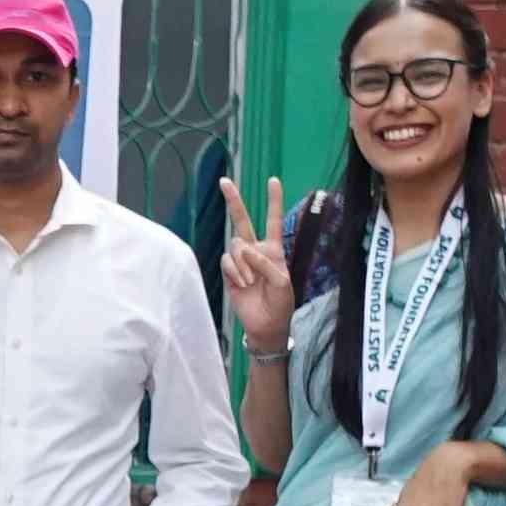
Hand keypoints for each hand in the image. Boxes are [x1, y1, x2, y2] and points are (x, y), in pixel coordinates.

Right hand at [215, 172, 294, 351]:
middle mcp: (255, 251)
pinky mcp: (229, 273)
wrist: (265, 325)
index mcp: (273, 249)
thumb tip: (245, 250)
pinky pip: (227, 262)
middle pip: (242, 221)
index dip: (273, 201)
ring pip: (235, 246)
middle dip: (233, 201)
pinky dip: (236, 271)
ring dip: (244, 264)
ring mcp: (240, 262)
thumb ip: (265, 263)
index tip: (273, 180)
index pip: (273, 220)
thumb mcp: (281, 282)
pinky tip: (243, 284)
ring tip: (251, 282)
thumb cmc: (280, 303)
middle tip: (224, 181)